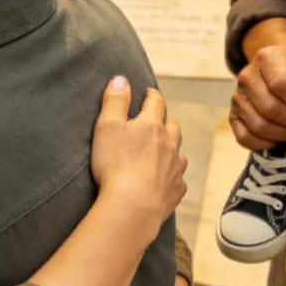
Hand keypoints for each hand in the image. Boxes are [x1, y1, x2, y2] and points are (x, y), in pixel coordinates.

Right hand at [91, 78, 186, 232]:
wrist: (132, 206)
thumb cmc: (115, 165)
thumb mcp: (107, 127)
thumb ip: (114, 101)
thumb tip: (121, 79)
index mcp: (152, 125)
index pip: (156, 101)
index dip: (151, 95)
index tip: (148, 93)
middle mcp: (170, 143)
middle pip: (172, 126)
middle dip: (165, 121)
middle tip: (155, 121)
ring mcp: (175, 168)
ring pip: (178, 151)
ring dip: (172, 147)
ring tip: (162, 150)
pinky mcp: (176, 190)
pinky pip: (179, 179)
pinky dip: (173, 175)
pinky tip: (166, 179)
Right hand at [230, 43, 285, 150]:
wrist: (281, 74)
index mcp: (268, 57)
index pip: (282, 84)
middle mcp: (247, 76)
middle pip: (270, 108)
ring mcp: (237, 98)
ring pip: (260, 126)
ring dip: (285, 134)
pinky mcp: (233, 117)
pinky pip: (246, 138)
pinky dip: (267, 143)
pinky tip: (282, 136)